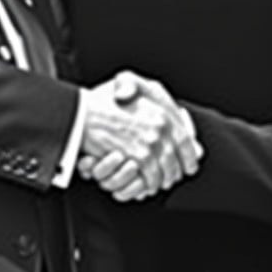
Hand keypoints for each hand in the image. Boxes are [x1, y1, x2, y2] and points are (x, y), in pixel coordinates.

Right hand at [81, 73, 201, 197]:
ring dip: (163, 179)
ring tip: (159, 183)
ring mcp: (150, 142)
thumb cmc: (101, 100)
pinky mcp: (137, 156)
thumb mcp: (130, 86)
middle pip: (177, 157)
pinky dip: (150, 183)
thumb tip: (178, 113)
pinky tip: (147, 185)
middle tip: (172, 178)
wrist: (81, 113)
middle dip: (176, 171)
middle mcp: (160, 127)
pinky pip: (150, 176)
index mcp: (161, 112)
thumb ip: (152, 93)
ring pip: (166, 169)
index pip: (186, 139)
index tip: (189, 164)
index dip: (189, 155)